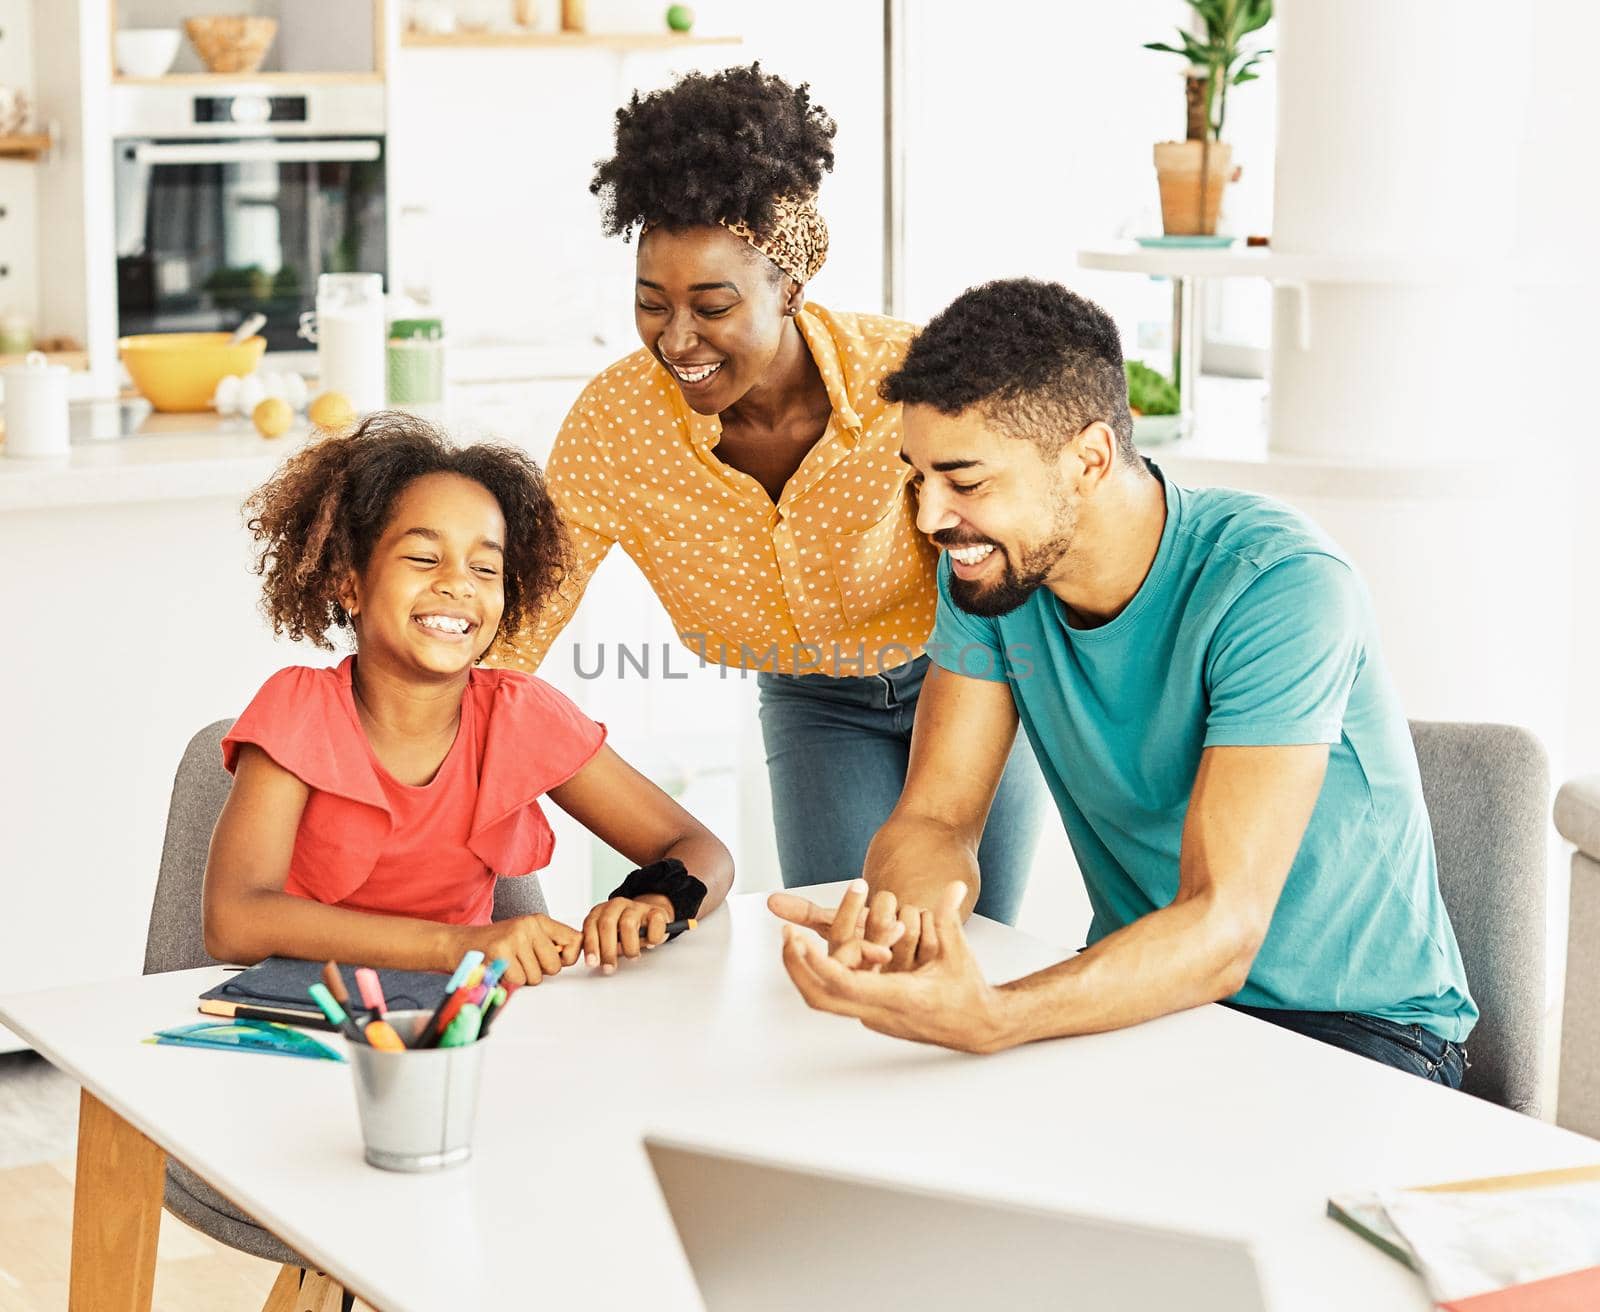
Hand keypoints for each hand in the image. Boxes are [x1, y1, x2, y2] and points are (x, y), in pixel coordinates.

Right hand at [460, 914, 580, 987]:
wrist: (461, 943)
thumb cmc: (498, 944)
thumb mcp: (527, 936)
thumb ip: (550, 944)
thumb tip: (574, 955)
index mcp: (539, 920)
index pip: (574, 940)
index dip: (568, 957)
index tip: (555, 959)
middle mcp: (529, 926)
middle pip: (555, 966)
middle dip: (541, 971)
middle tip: (523, 962)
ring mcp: (515, 938)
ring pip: (537, 976)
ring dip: (524, 977)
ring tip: (510, 964)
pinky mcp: (501, 952)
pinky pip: (519, 980)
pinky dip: (510, 980)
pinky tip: (501, 968)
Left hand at [582, 894, 673, 973]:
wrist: (650, 918)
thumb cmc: (626, 932)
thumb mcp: (608, 939)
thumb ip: (599, 946)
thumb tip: (596, 960)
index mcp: (601, 911)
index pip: (591, 925)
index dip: (591, 945)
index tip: (592, 962)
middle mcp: (617, 905)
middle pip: (607, 924)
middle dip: (607, 950)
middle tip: (610, 966)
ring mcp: (637, 907)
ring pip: (628, 924)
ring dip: (629, 946)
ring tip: (632, 956)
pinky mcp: (656, 911)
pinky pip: (654, 923)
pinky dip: (652, 938)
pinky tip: (649, 944)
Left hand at [779, 882, 1007, 1053]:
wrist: (976, 1028)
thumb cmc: (968, 991)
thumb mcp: (958, 953)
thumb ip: (949, 919)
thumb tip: (955, 885)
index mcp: (900, 997)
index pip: (848, 985)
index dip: (821, 964)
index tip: (801, 943)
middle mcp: (880, 1013)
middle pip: (821, 998)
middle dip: (797, 968)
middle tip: (786, 935)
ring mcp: (871, 1017)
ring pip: (823, 998)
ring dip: (805, 968)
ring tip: (794, 936)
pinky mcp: (870, 1014)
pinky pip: (835, 995)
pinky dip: (822, 971)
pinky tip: (814, 949)